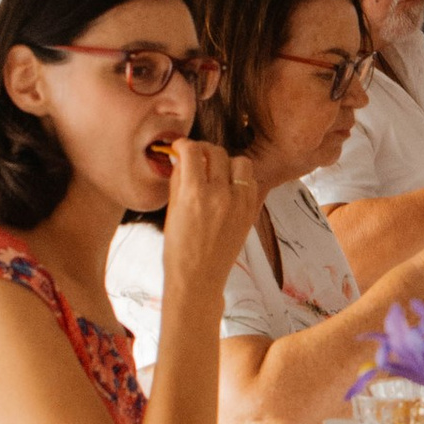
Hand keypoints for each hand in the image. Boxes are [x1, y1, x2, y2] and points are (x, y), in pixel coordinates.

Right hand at [156, 136, 258, 290]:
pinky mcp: (251, 211)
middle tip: (197, 159)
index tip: (181, 148)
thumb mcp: (172, 210)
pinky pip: (251, 181)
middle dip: (203, 151)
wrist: (198, 278)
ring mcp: (239, 203)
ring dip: (227, 162)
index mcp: (195, 194)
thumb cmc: (179, 248)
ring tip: (216, 173)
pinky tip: (229, 187)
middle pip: (217, 152)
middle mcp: (220, 195)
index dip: (184, 145)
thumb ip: (178, 179)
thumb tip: (181, 157)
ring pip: (240, 162)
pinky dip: (241, 179)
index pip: (193, 151)